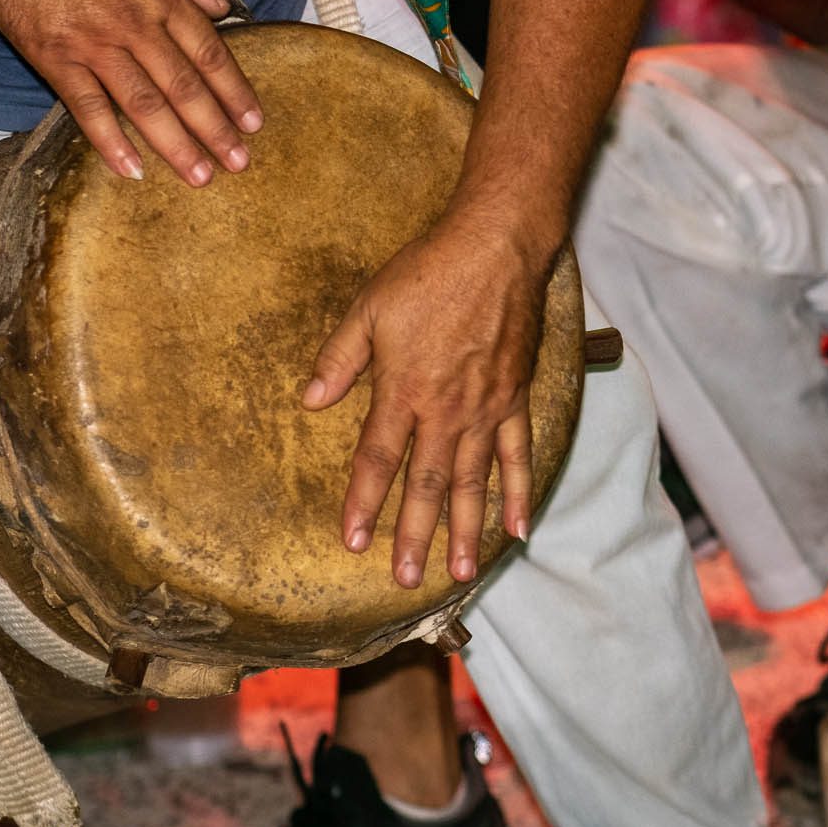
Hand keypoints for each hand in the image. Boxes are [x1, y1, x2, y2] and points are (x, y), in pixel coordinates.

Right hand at [0, 0, 261, 185]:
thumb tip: (220, 9)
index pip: (209, 54)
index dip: (234, 92)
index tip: (254, 123)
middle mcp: (133, 25)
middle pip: (184, 87)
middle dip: (215, 129)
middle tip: (240, 163)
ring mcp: (92, 44)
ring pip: (143, 105)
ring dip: (175, 145)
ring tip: (201, 177)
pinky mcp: (51, 56)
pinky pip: (86, 107)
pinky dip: (110, 141)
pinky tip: (131, 170)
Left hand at [304, 195, 554, 587]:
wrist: (497, 248)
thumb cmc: (429, 272)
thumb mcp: (369, 308)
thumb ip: (339, 359)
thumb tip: (309, 400)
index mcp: (404, 390)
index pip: (378, 459)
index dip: (363, 502)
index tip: (352, 541)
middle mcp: (447, 410)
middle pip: (428, 485)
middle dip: (415, 535)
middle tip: (406, 578)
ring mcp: (487, 409)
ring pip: (474, 481)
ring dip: (467, 530)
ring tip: (460, 571)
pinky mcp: (516, 398)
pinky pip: (519, 454)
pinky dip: (519, 492)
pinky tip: (518, 527)